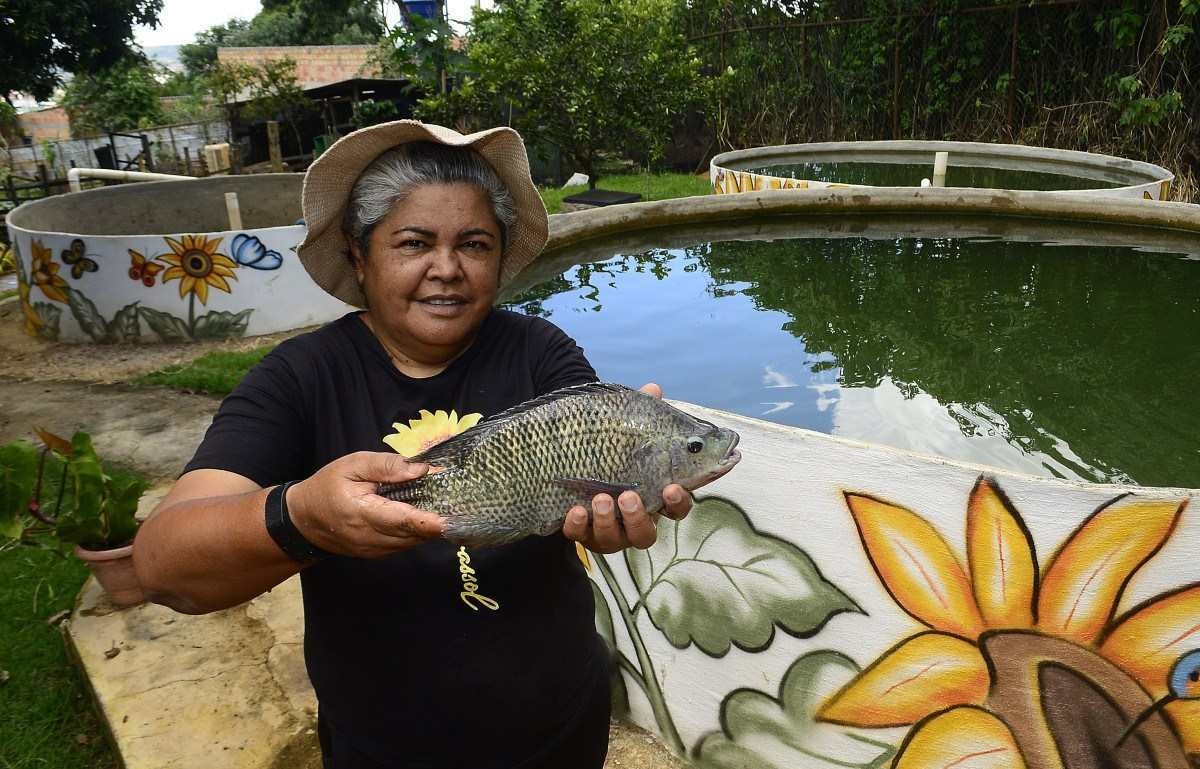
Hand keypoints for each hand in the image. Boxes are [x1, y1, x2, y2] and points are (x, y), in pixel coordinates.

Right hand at [286, 451, 444, 558]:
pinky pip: (403, 544)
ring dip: (428, 528)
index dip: (428, 522)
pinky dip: (416, 532)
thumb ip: (387, 466)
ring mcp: (373, 550)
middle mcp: (370, 538)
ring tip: (445, 508)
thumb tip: (422, 469)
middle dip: (436, 522)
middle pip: (412, 534)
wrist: (303, 518)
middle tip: (459, 505)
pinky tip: (425, 517)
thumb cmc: (328, 486)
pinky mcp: (376, 554)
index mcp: (362, 513)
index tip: (450, 519)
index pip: (402, 521)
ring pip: (411, 542)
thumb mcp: (353, 465)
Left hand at [561, 382, 693, 553]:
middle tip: (629, 496)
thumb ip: (640, 413)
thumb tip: (653, 389)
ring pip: (614, 539)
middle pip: (645, 534)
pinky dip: (579, 526)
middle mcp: (632, 517)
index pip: (676, 506)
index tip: (671, 488)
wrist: (561, 455)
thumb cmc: (604, 445)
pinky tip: (576, 510)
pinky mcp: (580, 531)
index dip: (678, 501)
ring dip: (608, 521)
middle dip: (638, 517)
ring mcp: (605, 528)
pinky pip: (580, 536)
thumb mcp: (621, 427)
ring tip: (601, 498)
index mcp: (651, 494)